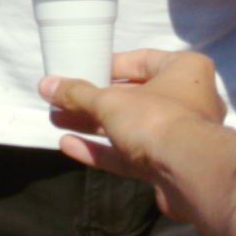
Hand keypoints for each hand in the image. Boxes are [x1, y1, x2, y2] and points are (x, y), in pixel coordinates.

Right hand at [40, 50, 225, 219]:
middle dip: (93, 100)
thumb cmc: (156, 119)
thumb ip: (78, 93)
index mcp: (184, 69)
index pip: (141, 60)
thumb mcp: (110, 101)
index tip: (82, 69)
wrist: (189, 175)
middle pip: (132, 96)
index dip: (108, 65)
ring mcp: (178, 135)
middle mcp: (187, 98)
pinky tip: (69, 145)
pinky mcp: (168, 166)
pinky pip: (131, 153)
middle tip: (61, 100)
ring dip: (92, 125)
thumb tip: (46, 85)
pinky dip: (102, 149)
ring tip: (57, 120)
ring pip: (128, 126)